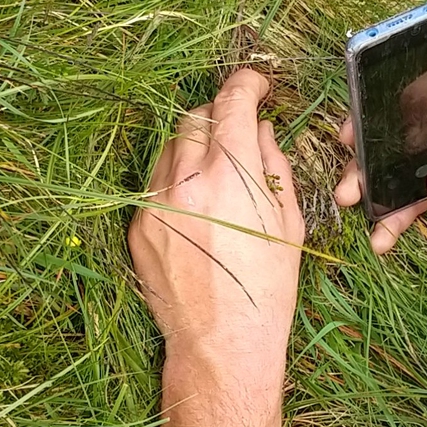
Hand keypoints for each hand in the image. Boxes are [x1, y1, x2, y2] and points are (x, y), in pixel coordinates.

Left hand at [131, 69, 305, 386]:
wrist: (221, 344)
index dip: (247, 83)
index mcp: (234, 176)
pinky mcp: (138, 225)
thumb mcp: (288, 223)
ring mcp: (156, 202)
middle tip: (239, 131)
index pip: (232, 102)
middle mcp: (188, 181)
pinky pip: (156, 183)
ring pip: (171, 146)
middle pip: (196, 116)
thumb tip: (260, 131)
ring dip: (196, 146)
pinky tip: (198, 210)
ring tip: (219, 175)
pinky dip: (177, 180)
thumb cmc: (268, 288)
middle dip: (219, 115)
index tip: (258, 84)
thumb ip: (274, 166)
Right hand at [334, 73, 426, 287]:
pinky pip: (411, 196)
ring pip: (405, 162)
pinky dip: (394, 216)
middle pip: (414, 122)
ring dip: (376, 182)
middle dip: (377, 140)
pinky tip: (382, 238)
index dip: (410, 88)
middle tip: (351, 150)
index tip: (379, 108)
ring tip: (352, 202)